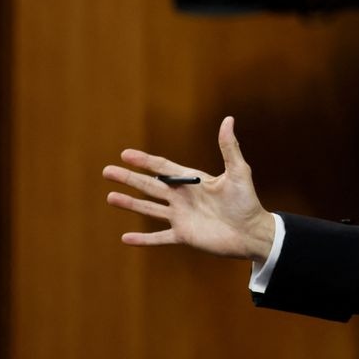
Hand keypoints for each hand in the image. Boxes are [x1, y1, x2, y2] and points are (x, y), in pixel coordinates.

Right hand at [103, 116, 275, 261]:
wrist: (252, 232)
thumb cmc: (247, 201)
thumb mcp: (239, 172)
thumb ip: (229, 147)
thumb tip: (228, 119)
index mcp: (193, 181)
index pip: (163, 168)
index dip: (145, 161)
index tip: (125, 154)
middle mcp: (183, 198)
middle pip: (150, 186)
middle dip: (128, 178)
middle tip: (106, 171)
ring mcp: (181, 217)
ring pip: (149, 209)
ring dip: (130, 203)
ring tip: (110, 198)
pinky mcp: (184, 236)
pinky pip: (159, 238)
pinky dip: (143, 239)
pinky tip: (125, 238)